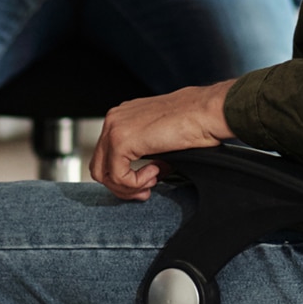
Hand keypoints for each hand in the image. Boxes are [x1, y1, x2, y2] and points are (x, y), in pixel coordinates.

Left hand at [89, 81, 235, 199]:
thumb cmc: (191, 123)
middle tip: (145, 191)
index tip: (145, 184)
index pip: (105, 156)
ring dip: (129, 187)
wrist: (203, 112)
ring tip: (153, 180)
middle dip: (122, 187)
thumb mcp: (159, 139)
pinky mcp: (121, 140)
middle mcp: (113, 120)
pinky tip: (155, 172)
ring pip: (103, 174)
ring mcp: (113, 128)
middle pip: (99, 167)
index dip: (123, 177)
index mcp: (121, 118)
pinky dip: (135, 183)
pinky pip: (117, 176)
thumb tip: (142, 176)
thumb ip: (144, 153)